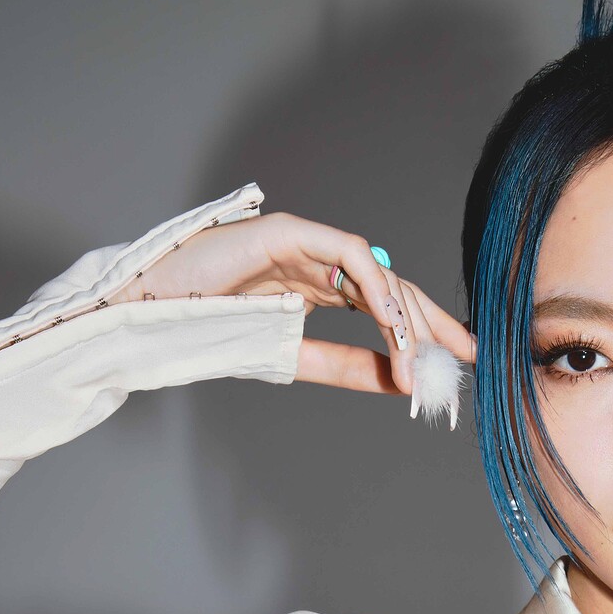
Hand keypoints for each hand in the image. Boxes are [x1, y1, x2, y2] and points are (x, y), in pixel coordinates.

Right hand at [108, 210, 475, 397]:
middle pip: (391, 288)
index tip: (456, 361)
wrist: (152, 315)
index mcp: (316, 289)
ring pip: (377, 274)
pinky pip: (350, 256)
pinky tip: (394, 325)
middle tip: (460, 356)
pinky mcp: (290, 234)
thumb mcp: (292, 359)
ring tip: (419, 361)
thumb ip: (343, 366)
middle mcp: (317, 263)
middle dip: (431, 323)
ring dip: (405, 318)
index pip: (383, 307)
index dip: (423, 332)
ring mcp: (305, 245)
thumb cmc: (206, 333)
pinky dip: (377, 292)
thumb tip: (398, 380)